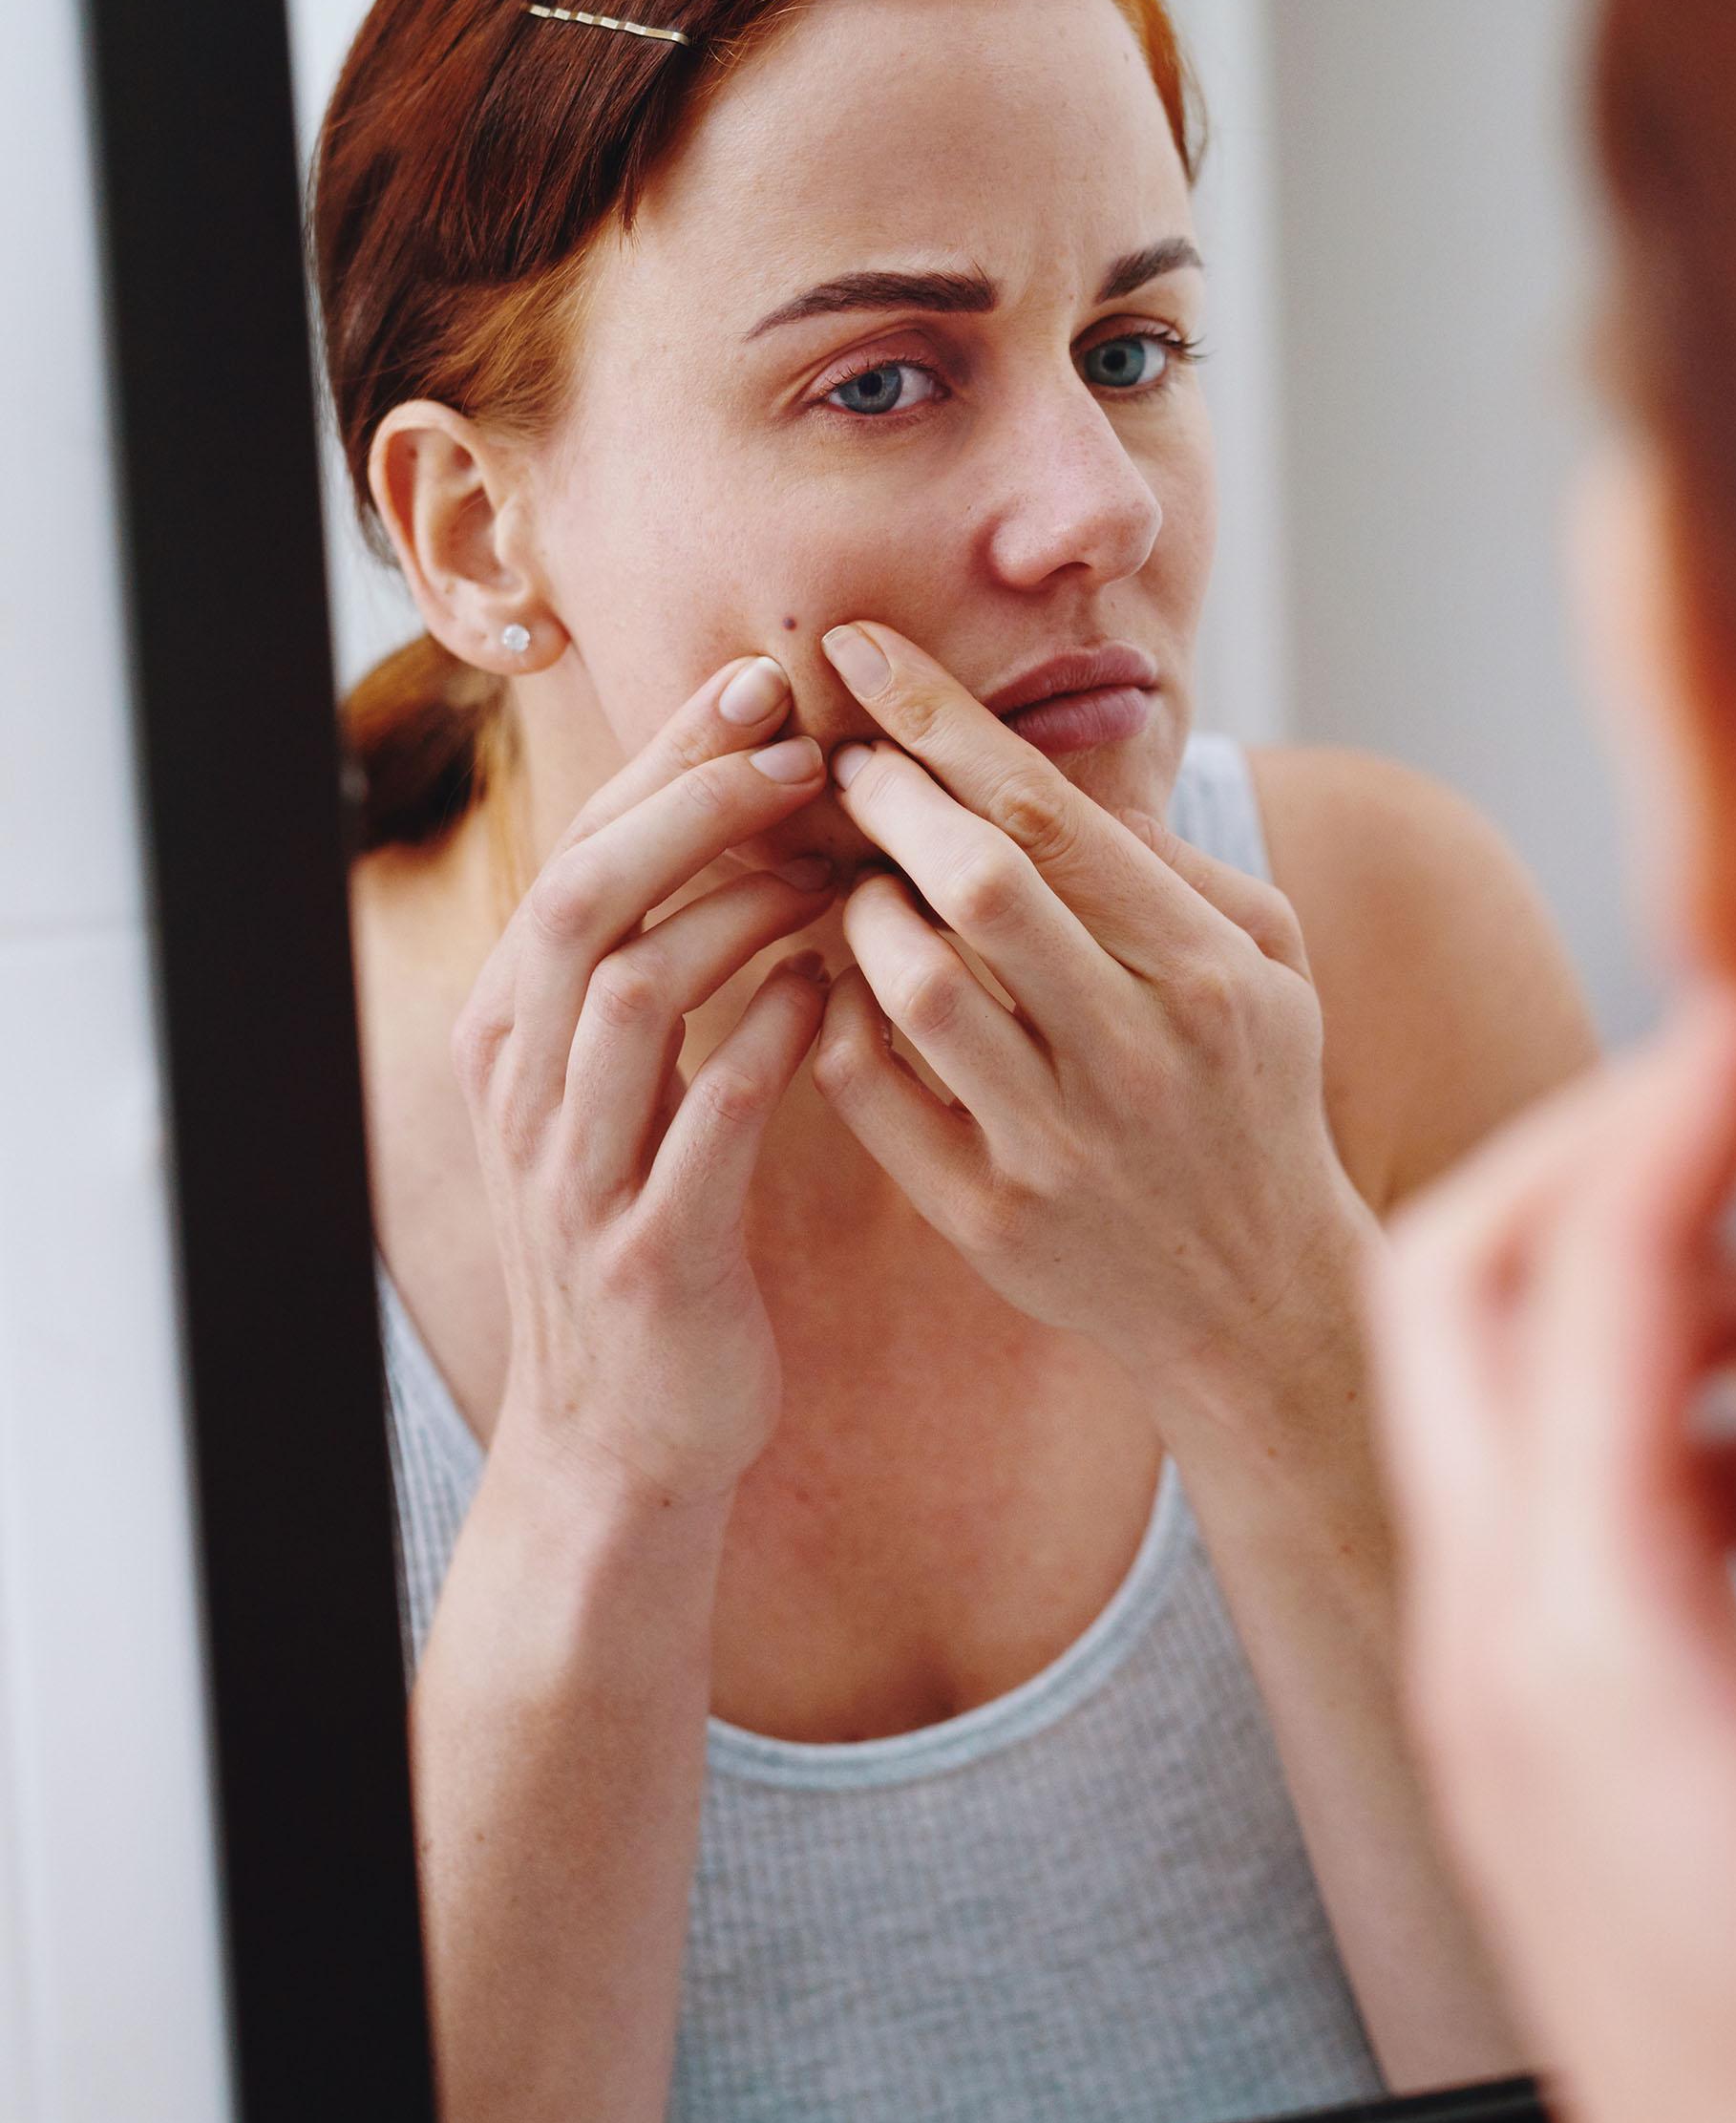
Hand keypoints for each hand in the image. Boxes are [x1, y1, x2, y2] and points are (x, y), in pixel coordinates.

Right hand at [451, 657, 838, 1505]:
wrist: (625, 1438)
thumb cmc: (655, 1232)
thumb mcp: (625, 1092)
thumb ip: (664, 968)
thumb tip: (752, 824)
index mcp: (514, 1029)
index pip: (580, 849)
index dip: (665, 760)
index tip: (760, 684)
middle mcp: (521, 1085)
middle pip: (586, 895)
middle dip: (691, 801)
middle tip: (797, 739)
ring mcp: (573, 1171)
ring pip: (632, 990)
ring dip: (736, 905)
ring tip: (831, 854)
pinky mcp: (648, 1251)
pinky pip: (705, 1120)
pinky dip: (768, 1040)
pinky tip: (835, 988)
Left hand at [810, 621, 1372, 1424]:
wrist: (1258, 1300)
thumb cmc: (1252, 1095)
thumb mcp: (1265, 964)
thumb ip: (1172, 861)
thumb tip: (1060, 761)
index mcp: (1205, 968)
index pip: (1051, 813)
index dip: (941, 721)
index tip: (864, 653)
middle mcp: (1138, 1049)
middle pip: (980, 882)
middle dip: (887, 796)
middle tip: (837, 760)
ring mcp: (1062, 1141)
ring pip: (918, 986)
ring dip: (857, 912)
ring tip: (850, 884)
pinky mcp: (995, 1218)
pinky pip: (878, 1093)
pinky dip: (835, 1021)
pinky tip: (834, 985)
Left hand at [1372, 1003, 1735, 2122]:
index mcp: (1582, 1629)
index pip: (1591, 1278)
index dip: (1678, 1113)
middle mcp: (1489, 1630)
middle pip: (1454, 1289)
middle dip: (1584, 1150)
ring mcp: (1492, 1679)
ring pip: (1480, 1382)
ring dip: (1612, 1269)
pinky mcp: (1534, 1726)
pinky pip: (1536, 1486)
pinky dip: (1633, 1394)